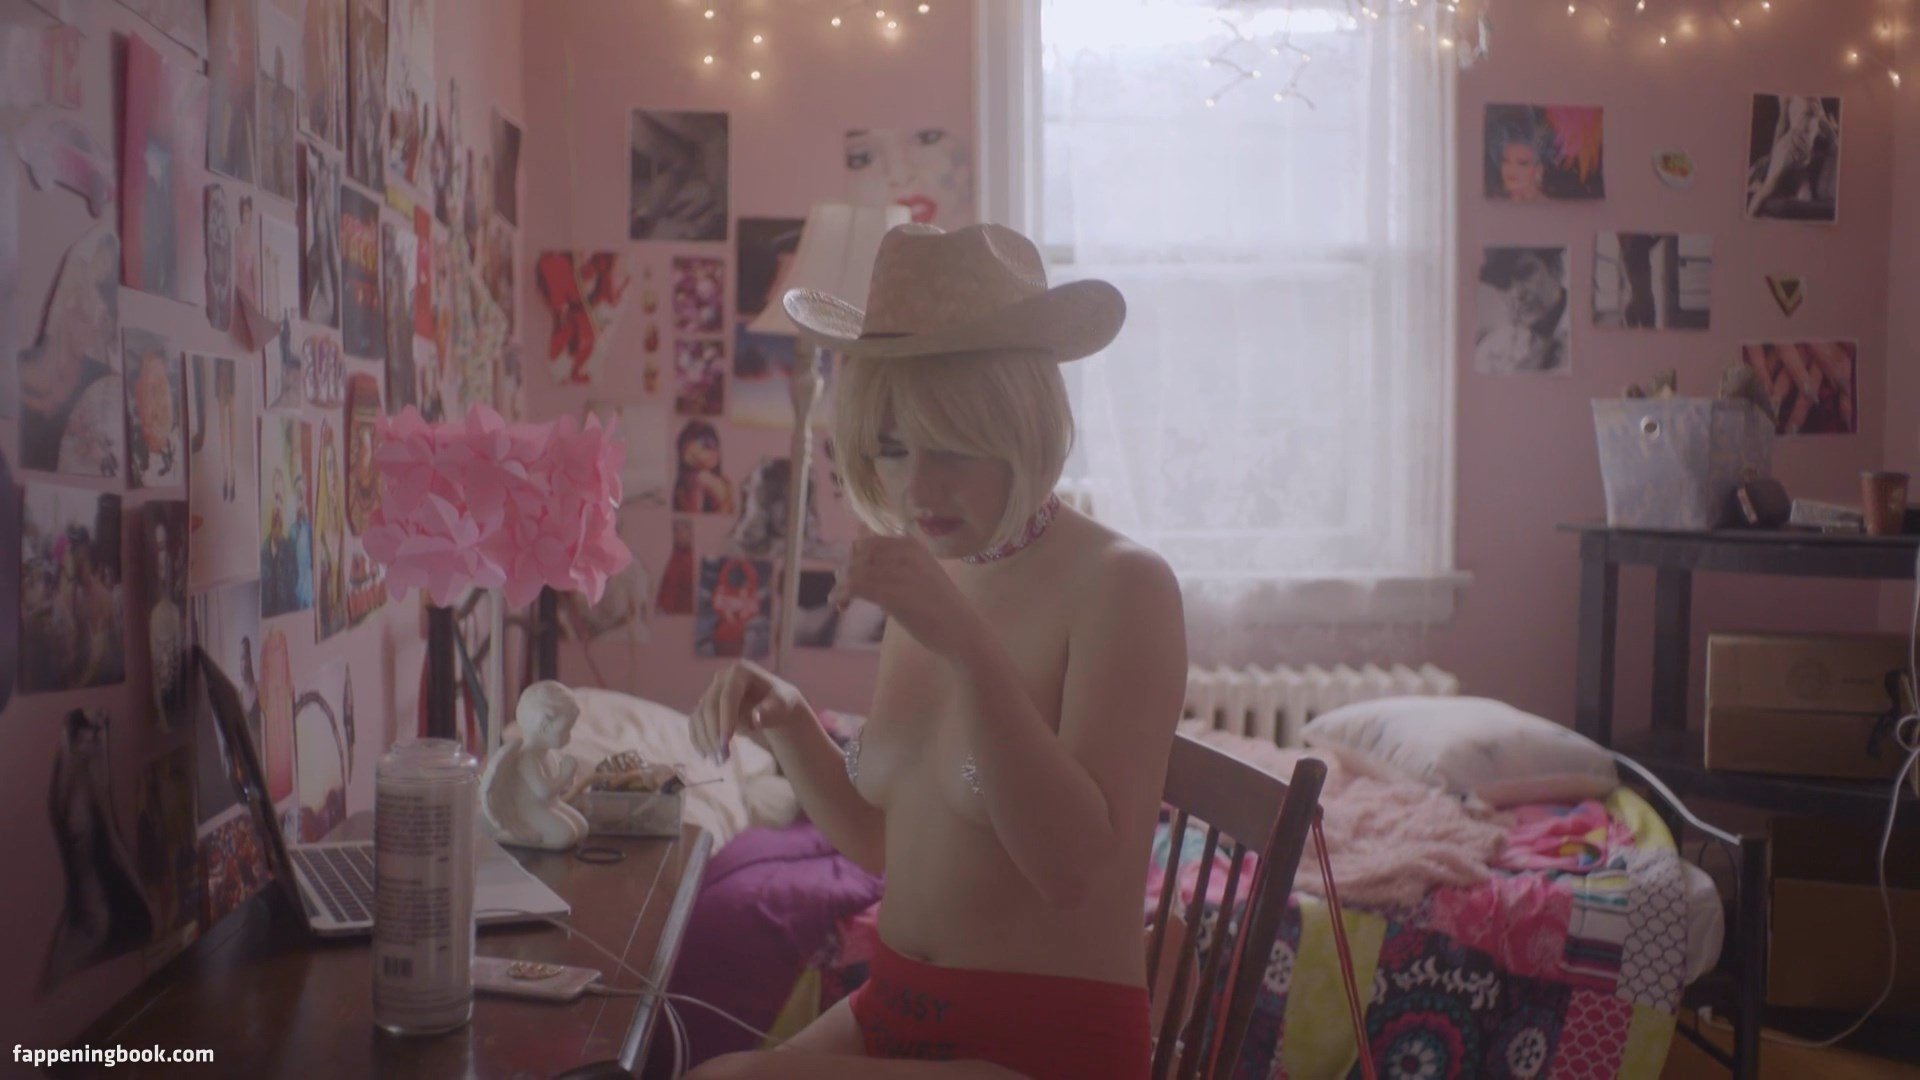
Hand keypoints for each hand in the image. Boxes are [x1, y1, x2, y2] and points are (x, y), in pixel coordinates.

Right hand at [689, 659, 808, 765]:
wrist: (774, 704)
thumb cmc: (780, 702)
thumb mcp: (781, 705)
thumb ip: (770, 711)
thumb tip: (755, 719)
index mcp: (740, 672)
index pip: (728, 696)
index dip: (725, 719)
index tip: (726, 743)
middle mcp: (721, 678)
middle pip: (710, 705)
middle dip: (713, 732)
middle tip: (721, 756)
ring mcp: (712, 691)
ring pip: (699, 715)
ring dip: (705, 738)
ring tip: (717, 759)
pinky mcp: (706, 705)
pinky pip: (696, 722)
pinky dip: (698, 738)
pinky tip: (705, 755)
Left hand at [830, 535, 981, 659]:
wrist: (963, 630)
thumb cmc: (941, 607)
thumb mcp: (919, 574)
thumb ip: (894, 565)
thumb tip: (858, 557)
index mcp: (911, 545)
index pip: (867, 542)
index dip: (854, 558)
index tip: (850, 576)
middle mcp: (904, 552)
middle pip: (857, 556)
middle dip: (845, 572)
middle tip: (842, 592)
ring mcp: (898, 572)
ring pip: (854, 572)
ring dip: (841, 586)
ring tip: (841, 601)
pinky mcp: (892, 594)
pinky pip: (856, 588)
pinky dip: (842, 596)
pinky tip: (840, 605)